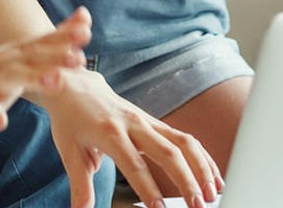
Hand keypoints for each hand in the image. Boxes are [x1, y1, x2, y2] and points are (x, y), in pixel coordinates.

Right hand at [0, 9, 90, 132]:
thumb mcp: (12, 62)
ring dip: (35, 78)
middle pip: (36, 58)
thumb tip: (72, 49)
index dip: (65, 33)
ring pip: (14, 80)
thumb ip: (39, 56)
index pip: (44, 41)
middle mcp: (6, 65)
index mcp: (17, 56)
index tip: (87, 24)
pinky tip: (0, 122)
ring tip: (55, 81)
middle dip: (58, 55)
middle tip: (81, 54)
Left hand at [32, 61, 222, 207]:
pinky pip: (185, 139)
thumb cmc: (71, 121)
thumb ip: (80, 186)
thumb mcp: (69, 153)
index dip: (148, 188)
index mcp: (110, 133)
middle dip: (186, 180)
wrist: (76, 88)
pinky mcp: (156, 123)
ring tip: (213, 194)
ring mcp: (148, 122)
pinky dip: (202, 158)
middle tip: (198, 205)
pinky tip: (213, 177)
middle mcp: (134, 124)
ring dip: (202, 168)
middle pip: (168, 152)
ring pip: (184, 143)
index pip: (134, 165)